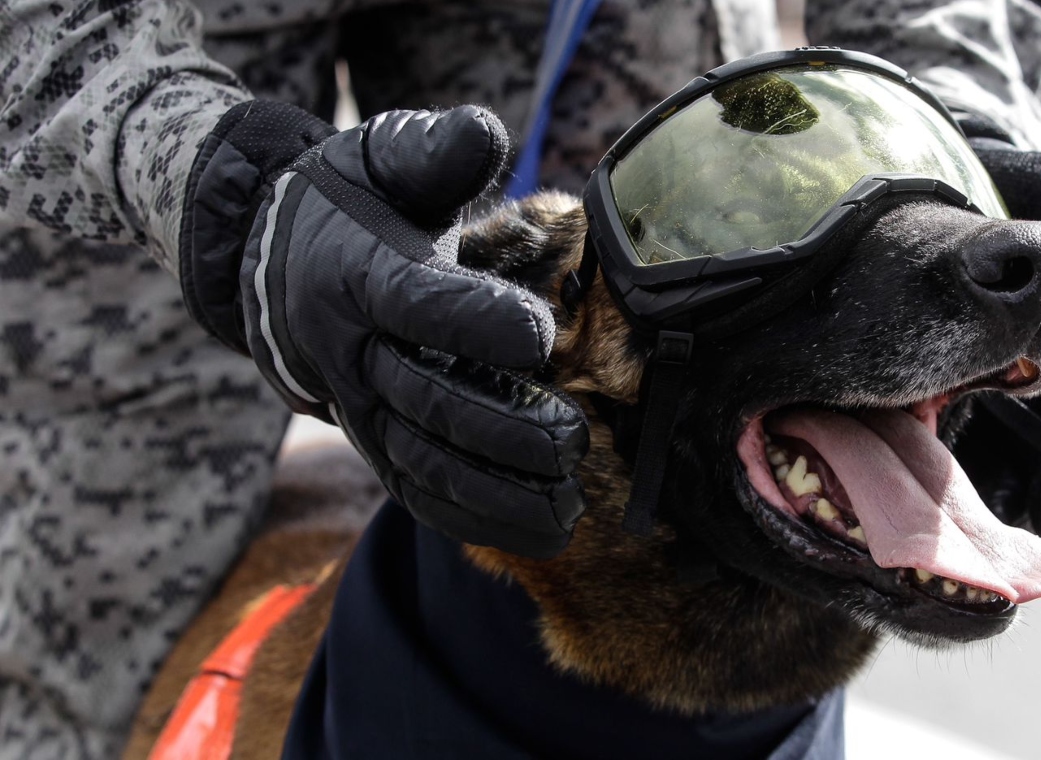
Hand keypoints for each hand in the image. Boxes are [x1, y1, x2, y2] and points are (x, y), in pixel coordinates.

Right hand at [180, 101, 587, 557]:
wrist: (277, 260)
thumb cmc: (351, 203)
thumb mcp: (380, 156)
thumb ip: (432, 149)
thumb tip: (484, 133)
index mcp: (357, 275)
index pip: (417, 305)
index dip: (477, 324)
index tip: (542, 336)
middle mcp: (350, 351)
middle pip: (427, 400)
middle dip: (505, 428)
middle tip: (576, 440)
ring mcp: (358, 407)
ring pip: (422, 465)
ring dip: (496, 494)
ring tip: (568, 506)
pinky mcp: (372, 442)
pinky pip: (417, 493)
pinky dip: (475, 519)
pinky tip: (538, 530)